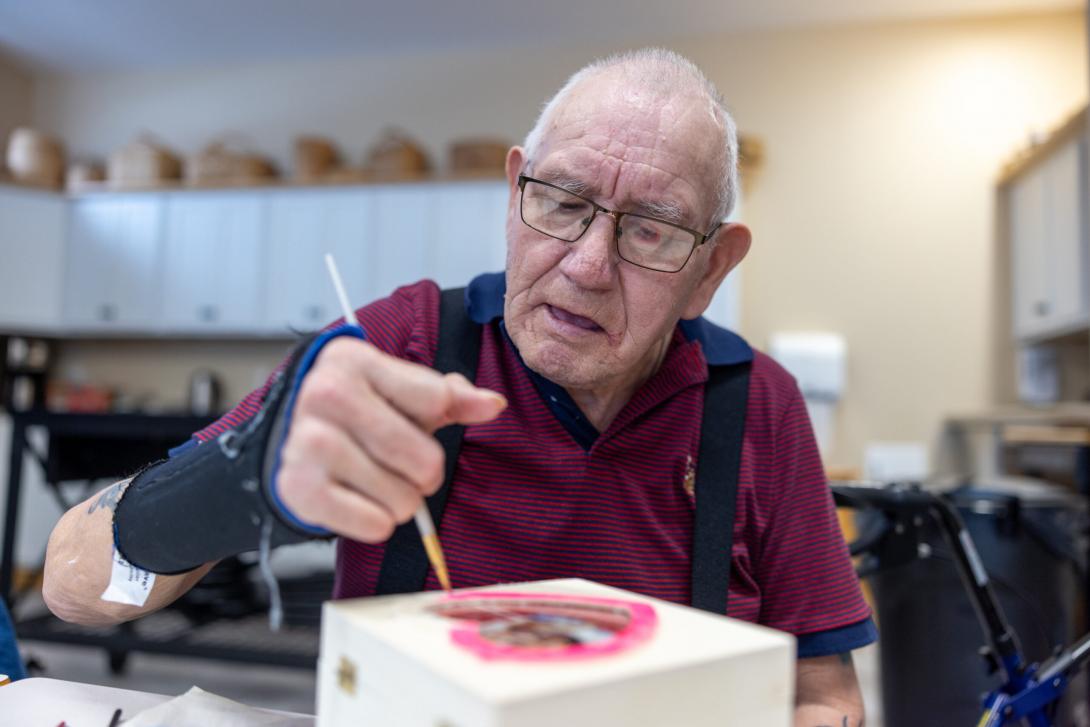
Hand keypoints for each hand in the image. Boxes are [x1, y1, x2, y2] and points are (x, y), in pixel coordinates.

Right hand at [275, 337, 506, 541]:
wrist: (289, 440)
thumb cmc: (359, 413)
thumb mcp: (402, 392)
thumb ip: (452, 397)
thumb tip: (493, 404)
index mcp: (355, 360)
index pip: (437, 399)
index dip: (438, 418)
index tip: (414, 420)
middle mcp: (326, 394)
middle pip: (424, 459)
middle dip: (425, 473)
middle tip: (401, 465)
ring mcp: (307, 441)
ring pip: (402, 499)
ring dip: (400, 501)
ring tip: (376, 482)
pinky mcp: (298, 487)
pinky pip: (373, 524)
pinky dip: (376, 523)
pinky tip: (357, 500)